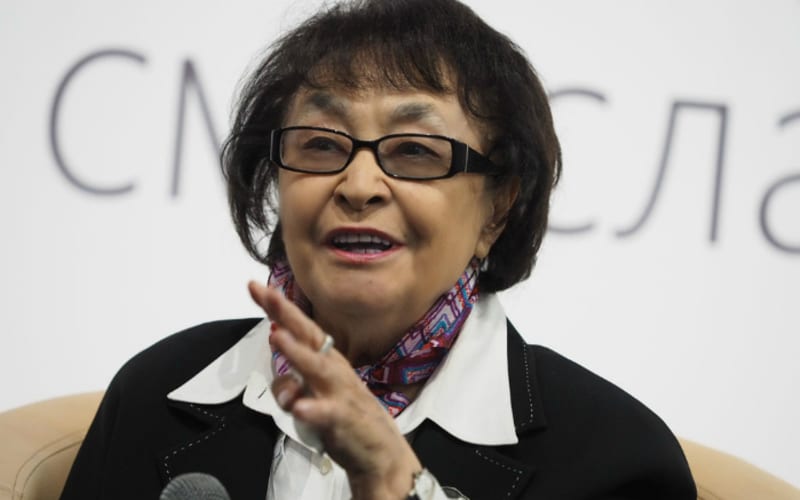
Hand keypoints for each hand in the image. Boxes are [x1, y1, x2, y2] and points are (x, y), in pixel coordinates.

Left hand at [248, 282, 421, 498]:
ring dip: (297, 352)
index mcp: (326, 360)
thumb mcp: (314, 395)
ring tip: (278, 336)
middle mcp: (333, 369)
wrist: (381, 452)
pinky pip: (325, 413)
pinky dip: (312, 410)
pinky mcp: (343, 420)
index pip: (299, 328)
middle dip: (287, 314)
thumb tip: (275, 353)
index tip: (254, 286)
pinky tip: (300, 408)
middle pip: (308, 337)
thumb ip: (290, 379)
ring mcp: (339, 393)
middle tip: (268, 293)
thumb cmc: (346, 417)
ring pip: (316, 369)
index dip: (279, 308)